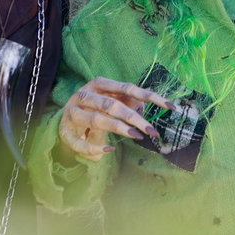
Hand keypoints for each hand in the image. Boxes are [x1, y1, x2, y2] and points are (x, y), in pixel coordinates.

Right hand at [58, 77, 174, 161]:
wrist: (64, 121)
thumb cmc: (94, 109)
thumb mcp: (112, 101)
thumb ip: (128, 101)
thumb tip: (145, 106)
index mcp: (98, 84)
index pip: (128, 87)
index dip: (150, 96)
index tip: (170, 107)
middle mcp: (84, 95)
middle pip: (112, 104)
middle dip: (134, 118)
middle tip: (152, 131)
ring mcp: (72, 112)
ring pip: (97, 120)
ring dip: (118, 129)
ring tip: (136, 137)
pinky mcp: (64, 131)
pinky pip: (80, 142)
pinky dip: (95, 148)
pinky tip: (109, 150)